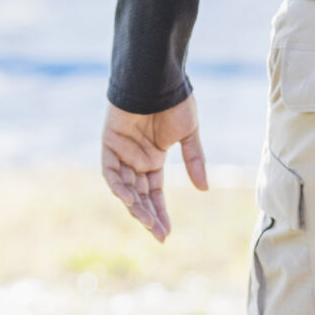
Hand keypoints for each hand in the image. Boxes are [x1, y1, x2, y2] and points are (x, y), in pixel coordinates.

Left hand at [101, 95, 207, 240]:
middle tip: (159, 234)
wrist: (158, 80)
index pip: (154, 193)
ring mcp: (121, 154)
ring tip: (148, 222)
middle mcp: (136, 160)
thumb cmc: (175, 102)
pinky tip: (131, 200)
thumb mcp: (189, 135)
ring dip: (135, 206)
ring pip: (125, 188)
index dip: (160, 213)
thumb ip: (194, 161)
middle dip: (149, 216)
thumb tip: (204, 188)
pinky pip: (112, 172)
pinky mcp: (109, 144)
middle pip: (140, 196)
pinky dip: (120, 186)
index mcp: (153, 159)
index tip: (167, 234)